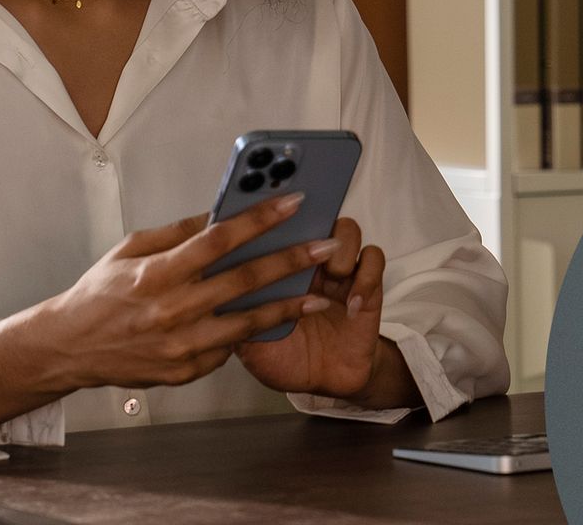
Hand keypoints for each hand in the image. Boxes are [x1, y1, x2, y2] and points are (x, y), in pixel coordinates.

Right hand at [0, 192, 341, 397]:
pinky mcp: (185, 371)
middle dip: (291, 260)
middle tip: (325, 246)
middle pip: (244, 280)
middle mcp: (173, 309)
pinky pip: (226, 348)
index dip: (259, 219)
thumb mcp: (131, 249)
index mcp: (158, 272)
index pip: (218, 239)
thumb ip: (177, 233)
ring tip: (317, 293)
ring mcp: (181, 345)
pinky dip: (250, 333)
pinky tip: (273, 320)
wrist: (72, 346)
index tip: (292, 203)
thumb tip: (217, 214)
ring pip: (247, 322)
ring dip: (287, 305)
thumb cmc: (101, 293)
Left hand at [234, 216, 386, 399]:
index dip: (266, 208)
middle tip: (306, 229)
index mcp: (273, 265)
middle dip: (311, 214)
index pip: (270, 224)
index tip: (266, 199)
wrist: (322, 383)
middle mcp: (306, 261)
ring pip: (346, 230)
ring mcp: (337, 271)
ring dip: (339, 247)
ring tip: (331, 272)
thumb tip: (208, 286)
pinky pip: (373, 261)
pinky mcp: (367, 286)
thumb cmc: (282, 356)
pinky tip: (352, 304)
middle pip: (313, 214)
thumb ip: (231, 313)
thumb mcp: (247, 340)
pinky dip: (365, 277)